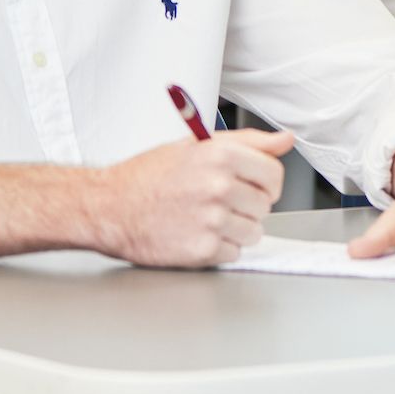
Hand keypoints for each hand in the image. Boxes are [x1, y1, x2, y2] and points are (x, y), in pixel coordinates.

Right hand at [90, 129, 292, 267]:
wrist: (109, 207)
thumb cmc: (148, 175)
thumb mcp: (197, 145)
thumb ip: (249, 142)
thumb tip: (285, 140)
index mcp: (221, 155)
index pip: (274, 175)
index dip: (265, 183)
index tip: (253, 187)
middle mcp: (219, 186)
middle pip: (265, 206)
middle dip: (247, 206)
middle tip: (217, 202)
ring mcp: (212, 220)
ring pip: (253, 232)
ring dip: (235, 229)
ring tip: (205, 218)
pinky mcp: (202, 250)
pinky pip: (233, 253)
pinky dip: (219, 248)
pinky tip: (196, 233)